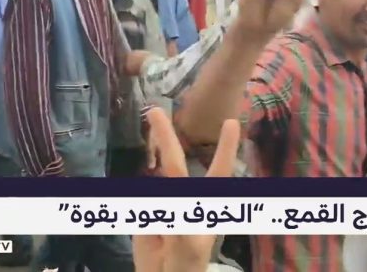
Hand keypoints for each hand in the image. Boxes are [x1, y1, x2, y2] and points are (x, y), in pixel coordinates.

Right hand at [135, 107, 240, 271]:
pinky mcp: (141, 212)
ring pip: (152, 175)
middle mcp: (183, 195)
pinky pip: (135, 198)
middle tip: (154, 111)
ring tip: (146, 148)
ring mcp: (161, 201)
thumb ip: (179, 219)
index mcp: (203, 202)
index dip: (225, 148)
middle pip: (172, 162)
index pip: (218, 170)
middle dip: (164, 137)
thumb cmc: (186, 263)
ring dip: (146, 163)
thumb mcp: (187, 244)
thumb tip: (168, 195)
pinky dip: (134, 200)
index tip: (232, 122)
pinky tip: (143, 212)